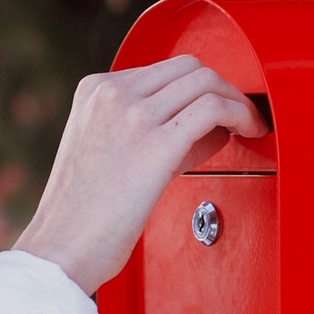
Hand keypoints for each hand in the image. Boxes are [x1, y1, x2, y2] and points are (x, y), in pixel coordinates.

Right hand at [13, 56, 265, 293]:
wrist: (62, 247)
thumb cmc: (82, 215)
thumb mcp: (103, 149)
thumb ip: (145, 127)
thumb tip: (207, 124)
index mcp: (95, 89)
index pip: (163, 69)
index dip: (198, 89)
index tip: (216, 110)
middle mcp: (112, 94)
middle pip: (188, 67)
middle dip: (222, 87)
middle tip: (240, 114)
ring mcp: (133, 114)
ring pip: (205, 81)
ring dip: (237, 99)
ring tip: (250, 123)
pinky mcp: (156, 143)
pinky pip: (214, 109)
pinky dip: (242, 113)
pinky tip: (251, 130)